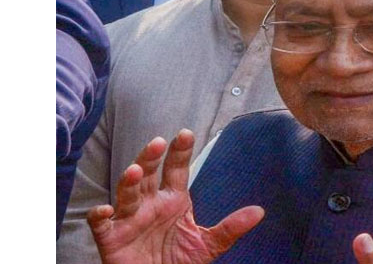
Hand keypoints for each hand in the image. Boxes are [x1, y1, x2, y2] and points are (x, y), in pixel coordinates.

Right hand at [87, 129, 263, 263]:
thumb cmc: (179, 261)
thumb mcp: (208, 245)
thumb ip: (231, 227)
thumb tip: (259, 212)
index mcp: (173, 200)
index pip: (176, 170)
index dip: (180, 152)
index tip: (186, 134)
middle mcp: (150, 204)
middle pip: (149, 174)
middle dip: (151, 158)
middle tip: (159, 143)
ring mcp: (129, 218)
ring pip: (127, 193)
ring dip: (129, 181)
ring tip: (135, 171)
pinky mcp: (112, 237)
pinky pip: (102, 224)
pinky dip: (100, 215)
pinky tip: (105, 209)